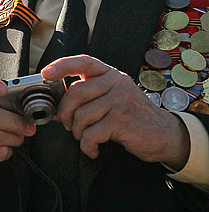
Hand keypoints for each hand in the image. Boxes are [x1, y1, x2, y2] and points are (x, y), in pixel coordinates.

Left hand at [41, 55, 189, 169]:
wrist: (164, 134)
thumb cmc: (134, 116)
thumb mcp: (113, 98)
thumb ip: (88, 97)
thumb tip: (56, 107)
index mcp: (111, 75)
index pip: (84, 62)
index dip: (62, 66)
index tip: (46, 73)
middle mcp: (115, 84)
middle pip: (75, 92)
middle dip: (64, 112)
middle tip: (67, 124)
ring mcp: (119, 101)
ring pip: (80, 115)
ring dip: (77, 132)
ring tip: (85, 137)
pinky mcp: (121, 121)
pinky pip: (91, 134)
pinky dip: (87, 146)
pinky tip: (93, 149)